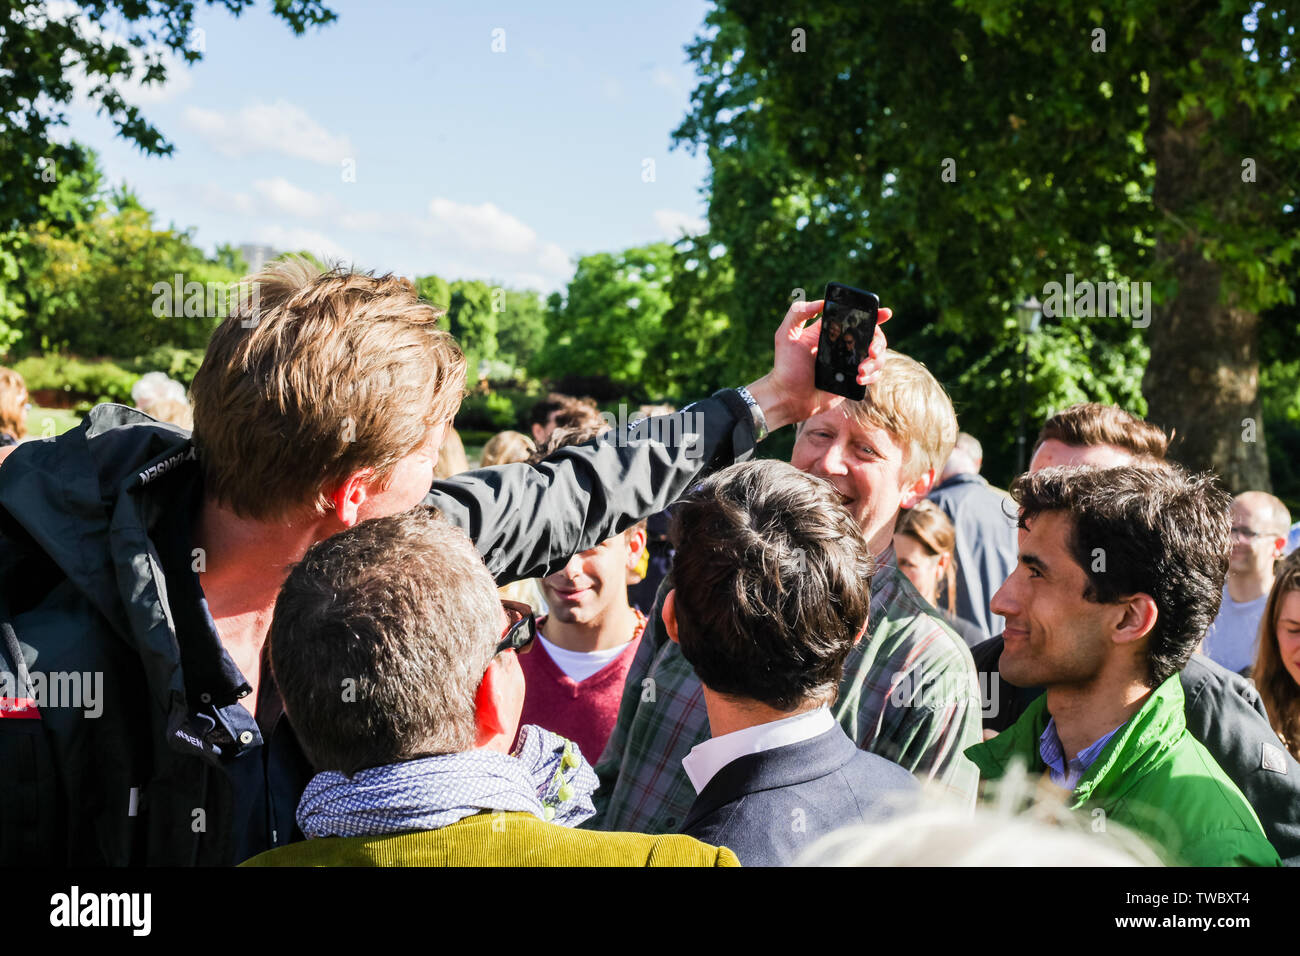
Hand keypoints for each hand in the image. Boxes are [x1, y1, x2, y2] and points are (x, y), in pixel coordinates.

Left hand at [745, 298, 891, 431]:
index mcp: (832, 333)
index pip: (856, 320)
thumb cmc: (785, 367)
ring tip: (860, 371)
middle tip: (872, 351)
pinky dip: (872, 376)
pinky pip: (873, 375)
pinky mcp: (852, 381)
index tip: (885, 313)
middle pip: (873, 338)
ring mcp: (849, 364)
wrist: (788, 397)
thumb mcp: (785, 335)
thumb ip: (797, 313)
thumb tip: (821, 302)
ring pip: (877, 357)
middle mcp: (843, 346)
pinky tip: (859, 379)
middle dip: (879, 342)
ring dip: (875, 362)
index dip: (874, 315)